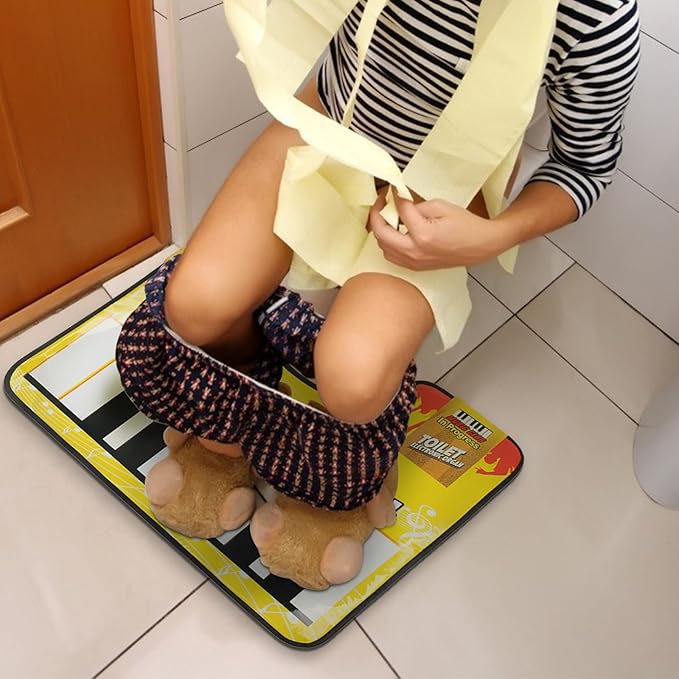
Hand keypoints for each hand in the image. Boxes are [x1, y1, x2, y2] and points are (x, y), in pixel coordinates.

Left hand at [369, 190, 506, 269]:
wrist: (480, 246)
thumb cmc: (466, 225)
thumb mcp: (441, 206)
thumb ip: (416, 205)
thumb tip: (399, 203)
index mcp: (422, 235)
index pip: (399, 211)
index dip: (393, 196)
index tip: (391, 187)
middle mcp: (414, 251)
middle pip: (381, 232)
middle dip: (376, 213)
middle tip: (381, 201)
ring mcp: (414, 262)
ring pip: (383, 246)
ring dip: (380, 229)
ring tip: (386, 215)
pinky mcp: (415, 266)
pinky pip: (391, 255)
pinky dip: (387, 242)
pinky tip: (393, 231)